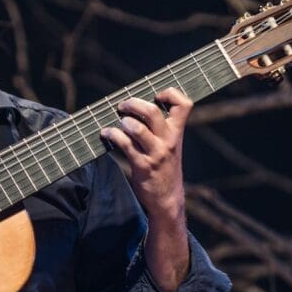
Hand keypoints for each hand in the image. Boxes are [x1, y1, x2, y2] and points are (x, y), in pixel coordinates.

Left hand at [100, 87, 192, 223]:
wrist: (167, 199)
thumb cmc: (164, 167)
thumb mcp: (169, 145)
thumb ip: (160, 127)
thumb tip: (135, 105)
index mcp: (176, 132)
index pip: (184, 104)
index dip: (171, 93)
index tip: (155, 95)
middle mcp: (168, 141)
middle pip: (152, 112)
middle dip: (133, 104)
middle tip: (123, 106)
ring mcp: (156, 154)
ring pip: (137, 128)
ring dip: (123, 122)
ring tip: (118, 123)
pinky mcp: (142, 165)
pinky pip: (125, 145)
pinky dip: (112, 135)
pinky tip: (106, 134)